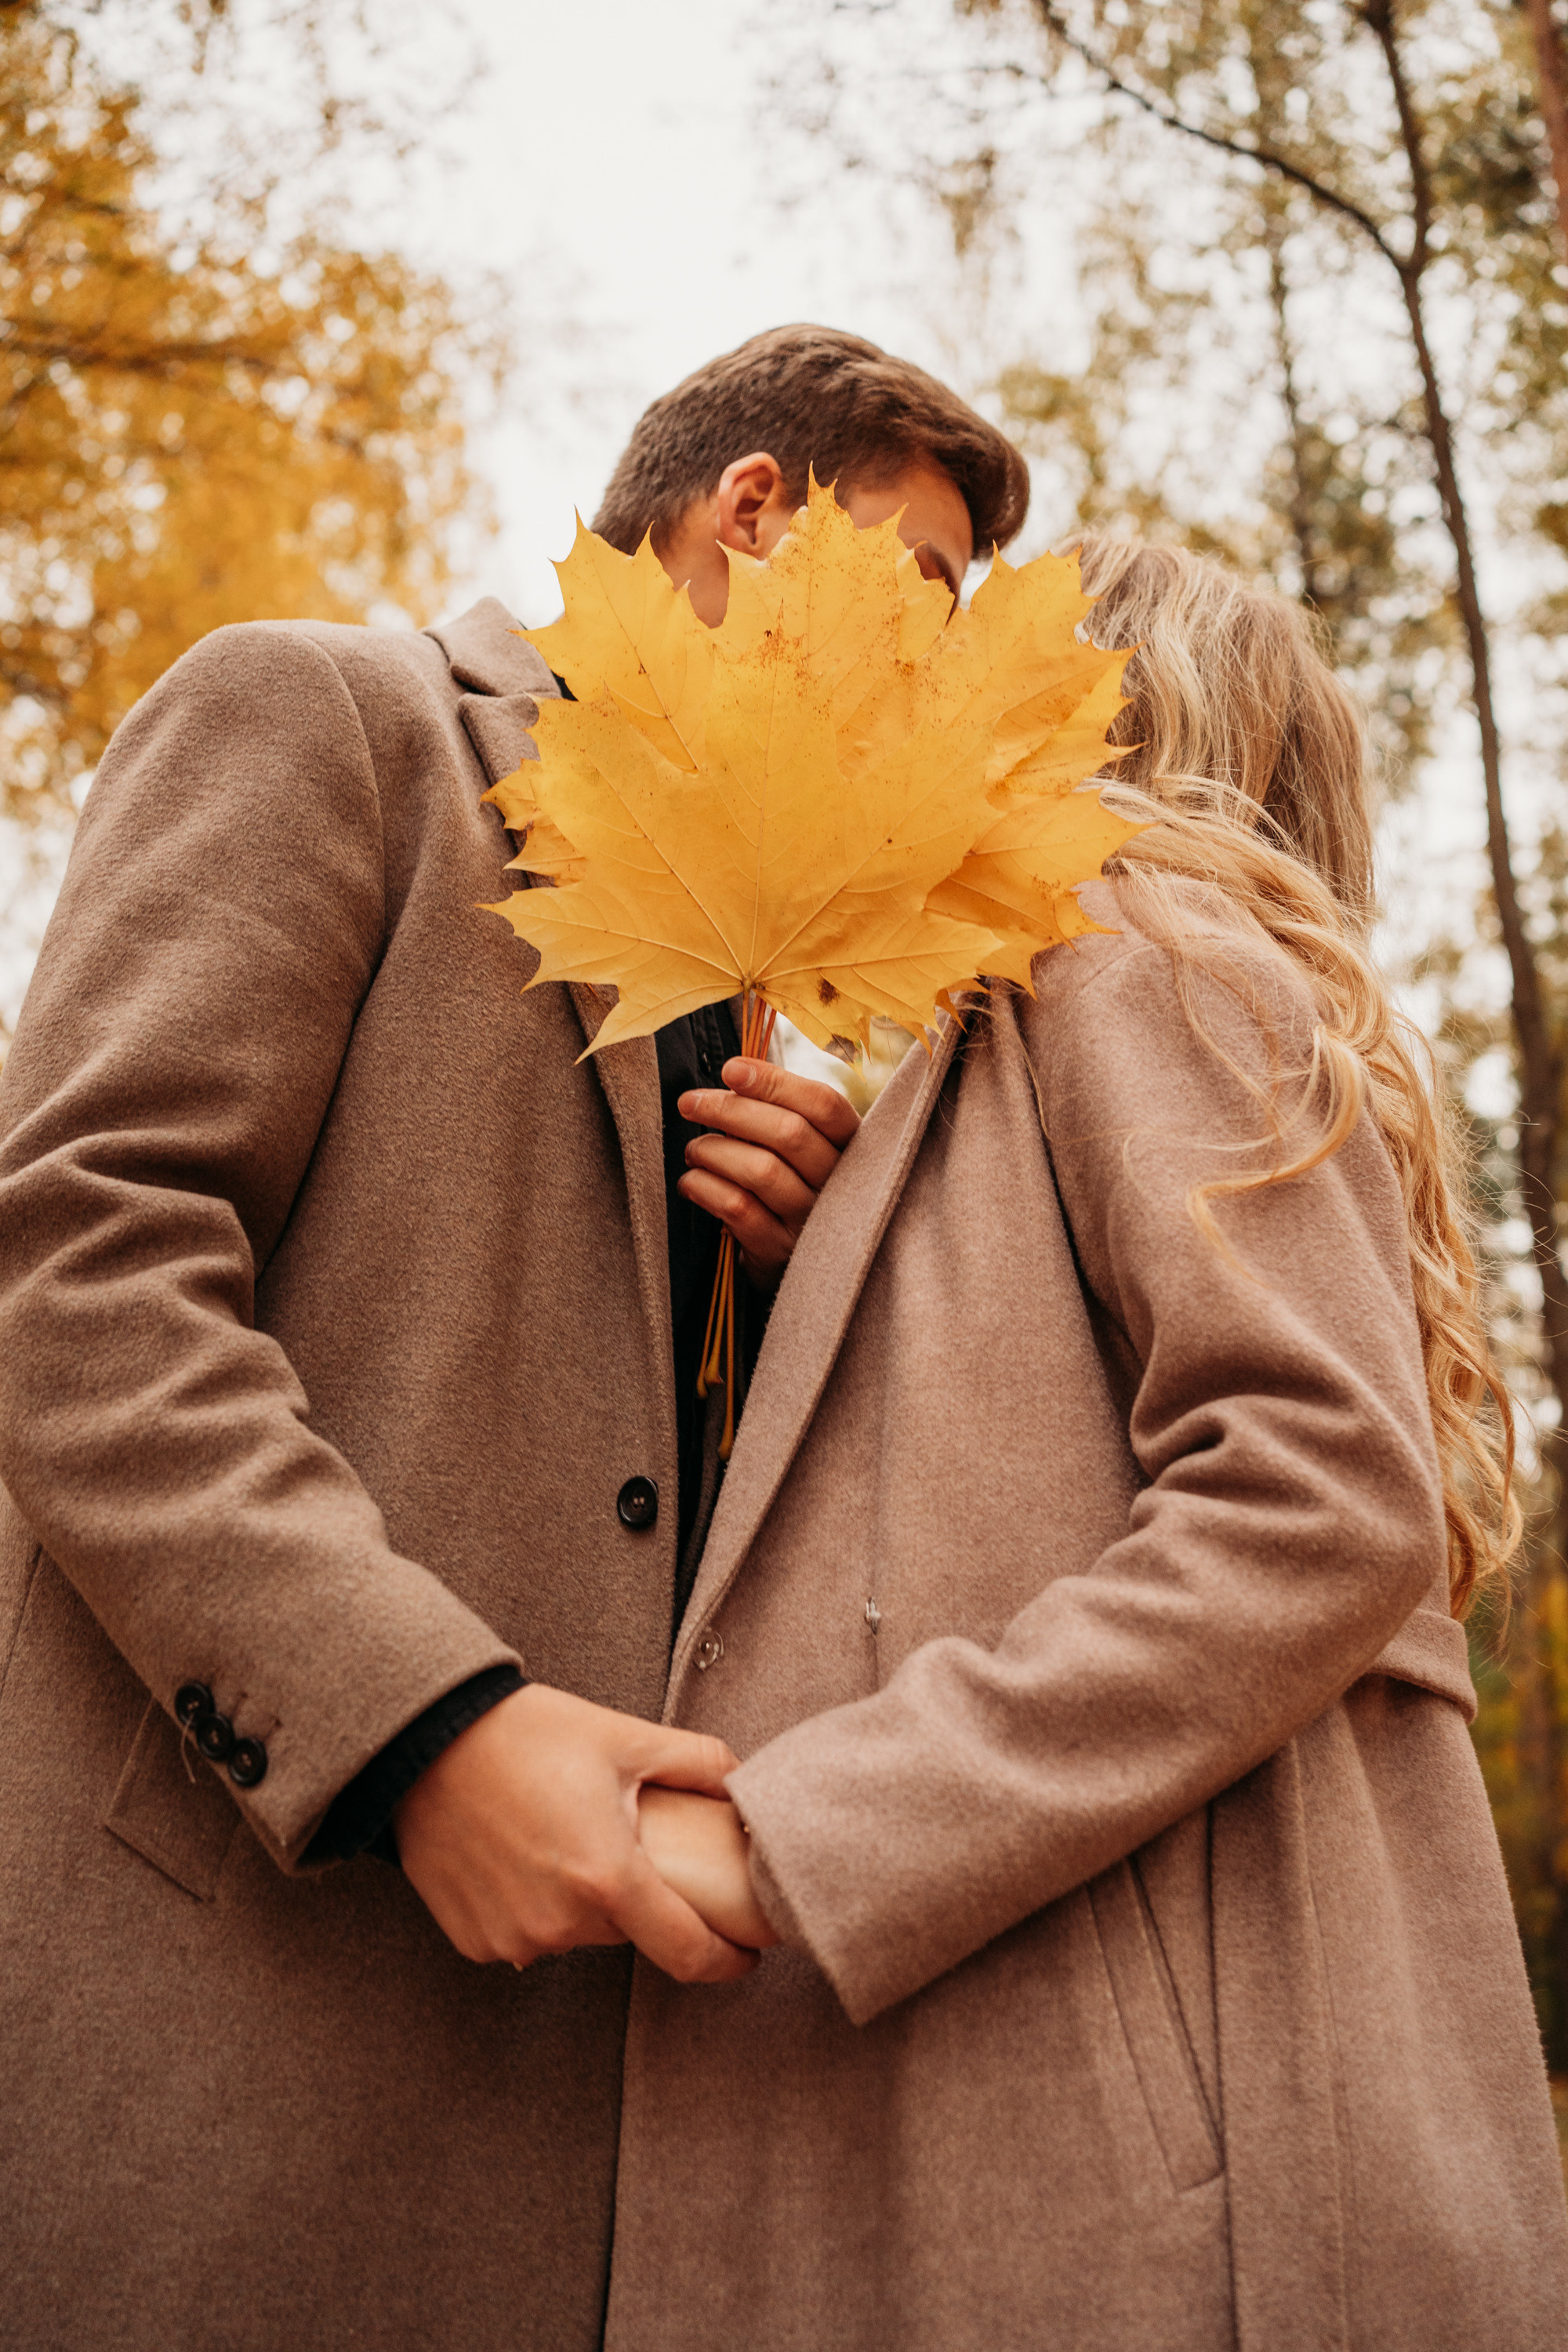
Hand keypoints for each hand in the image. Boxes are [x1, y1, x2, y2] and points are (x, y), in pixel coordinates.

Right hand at [394, 1683, 757, 1982]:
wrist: (425, 1740)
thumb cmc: (527, 1735)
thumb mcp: (624, 1738)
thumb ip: (699, 1763)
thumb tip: (747, 1786)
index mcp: (607, 1879)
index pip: (689, 1952)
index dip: (727, 1959)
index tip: (745, 1952)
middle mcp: (560, 1923)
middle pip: (628, 1930)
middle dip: (638, 1895)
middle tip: (624, 1840)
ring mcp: (513, 1938)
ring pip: (577, 1933)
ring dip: (583, 1900)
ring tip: (563, 1835)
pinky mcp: (474, 1941)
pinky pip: (528, 1935)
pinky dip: (536, 1906)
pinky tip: (521, 1855)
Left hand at [678, 1056, 860, 1291]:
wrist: (802, 1264)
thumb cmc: (794, 1183)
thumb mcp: (805, 1148)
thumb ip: (782, 1110)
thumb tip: (734, 1072)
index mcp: (853, 1145)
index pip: (823, 1104)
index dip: (775, 1082)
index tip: (730, 1069)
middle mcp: (842, 1183)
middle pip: (788, 1133)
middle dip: (729, 1110)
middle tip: (690, 1103)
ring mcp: (814, 1221)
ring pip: (761, 1171)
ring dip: (714, 1151)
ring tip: (693, 1148)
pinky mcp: (781, 1252)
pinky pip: (739, 1210)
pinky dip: (706, 1188)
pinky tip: (691, 1181)